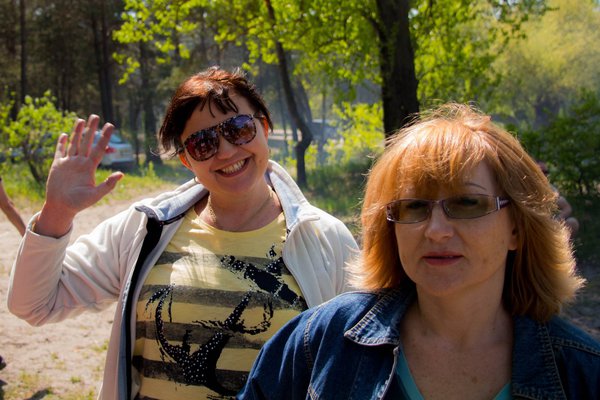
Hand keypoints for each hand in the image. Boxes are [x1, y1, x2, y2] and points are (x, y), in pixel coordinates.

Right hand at [35, 115, 123, 236]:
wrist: (62, 207)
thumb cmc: (79, 203)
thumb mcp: (95, 195)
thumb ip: (108, 185)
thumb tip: (122, 174)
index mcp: (89, 168)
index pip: (99, 149)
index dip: (104, 138)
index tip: (110, 126)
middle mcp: (80, 163)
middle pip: (87, 142)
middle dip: (91, 129)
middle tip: (95, 115)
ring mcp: (69, 163)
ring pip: (74, 144)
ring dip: (77, 132)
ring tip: (81, 120)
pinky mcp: (57, 166)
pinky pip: (60, 152)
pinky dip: (61, 143)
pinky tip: (65, 134)